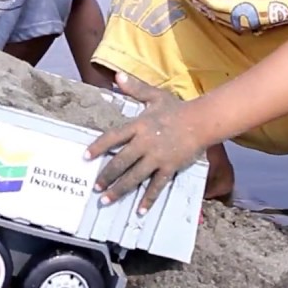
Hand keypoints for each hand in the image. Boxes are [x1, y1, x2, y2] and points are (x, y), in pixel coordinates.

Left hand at [84, 73, 206, 214]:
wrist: (201, 121)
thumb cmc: (176, 108)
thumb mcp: (154, 96)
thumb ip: (135, 88)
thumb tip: (117, 76)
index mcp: (138, 126)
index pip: (113, 137)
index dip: (98, 147)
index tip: (86, 157)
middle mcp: (145, 143)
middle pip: (120, 162)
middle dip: (106, 175)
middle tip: (95, 187)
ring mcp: (157, 157)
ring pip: (134, 177)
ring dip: (119, 189)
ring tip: (106, 199)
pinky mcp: (169, 168)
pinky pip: (156, 186)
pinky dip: (148, 199)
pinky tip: (139, 211)